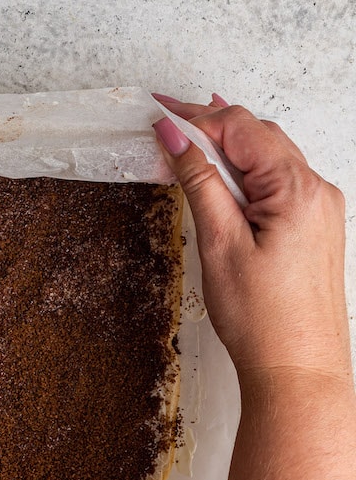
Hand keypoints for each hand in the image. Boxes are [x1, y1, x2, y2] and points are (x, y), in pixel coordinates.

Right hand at [151, 94, 349, 390]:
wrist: (297, 367)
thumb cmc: (263, 317)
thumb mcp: (219, 242)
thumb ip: (198, 181)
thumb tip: (176, 137)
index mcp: (297, 189)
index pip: (241, 128)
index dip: (196, 116)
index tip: (159, 112)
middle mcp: (317, 191)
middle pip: (259, 134)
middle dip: (211, 122)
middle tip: (165, 119)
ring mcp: (319, 208)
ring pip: (269, 155)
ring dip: (227, 144)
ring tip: (187, 138)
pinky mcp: (314, 225)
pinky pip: (278, 179)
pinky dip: (245, 169)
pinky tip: (221, 172)